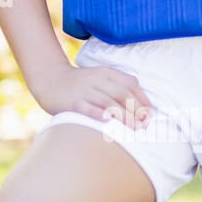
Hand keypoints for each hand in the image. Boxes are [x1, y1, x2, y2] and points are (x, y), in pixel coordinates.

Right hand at [36, 64, 155, 132]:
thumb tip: (141, 106)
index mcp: (106, 73)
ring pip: (108, 102)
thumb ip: (118, 87)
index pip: (130, 84)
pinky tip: (108, 120)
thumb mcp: (100, 79)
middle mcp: (97, 80)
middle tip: (145, 125)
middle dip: (137, 110)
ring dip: (124, 116)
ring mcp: (84, 91)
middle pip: (122, 94)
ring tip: (135, 128)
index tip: (151, 114)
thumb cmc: (80, 84)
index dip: (143, 100)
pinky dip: (98, 113)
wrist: (50, 80)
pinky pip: (87, 107)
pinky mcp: (72, 102)